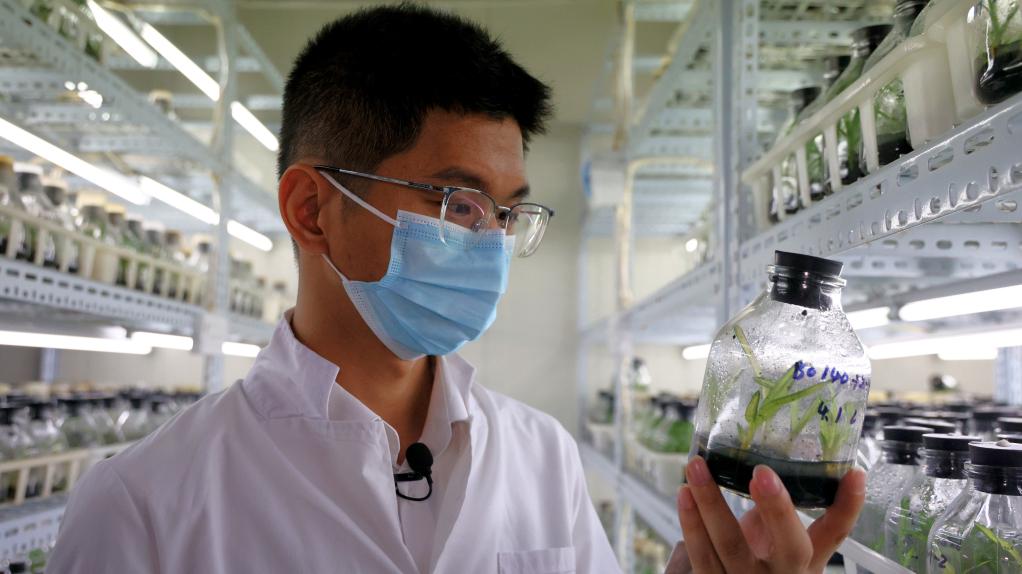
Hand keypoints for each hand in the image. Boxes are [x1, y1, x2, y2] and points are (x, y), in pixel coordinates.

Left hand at [671, 455, 865, 573]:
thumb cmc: (766, 566)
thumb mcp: (790, 544)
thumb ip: (794, 512)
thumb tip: (821, 465)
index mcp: (807, 561)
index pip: (835, 534)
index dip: (846, 506)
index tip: (853, 474)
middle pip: (789, 546)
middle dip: (777, 509)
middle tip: (761, 473)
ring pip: (731, 546)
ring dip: (711, 504)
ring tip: (697, 467)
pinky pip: (701, 556)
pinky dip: (691, 522)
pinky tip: (684, 494)